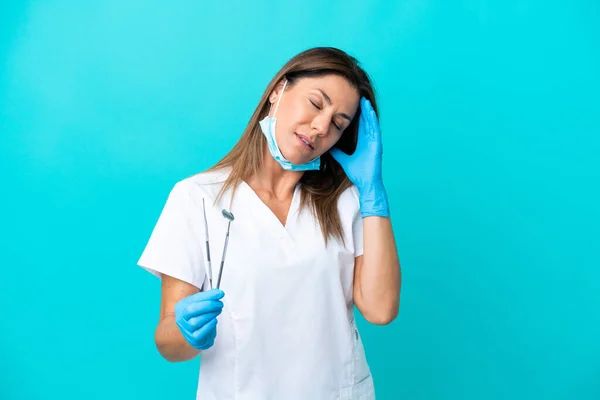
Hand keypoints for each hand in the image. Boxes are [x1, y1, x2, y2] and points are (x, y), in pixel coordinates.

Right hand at [174, 289, 223, 350]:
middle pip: (191, 310)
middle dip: (208, 305)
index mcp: (181, 306)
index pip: (193, 299)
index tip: (219, 293)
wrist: (198, 333)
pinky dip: (209, 326)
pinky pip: (200, 333)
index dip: (207, 296)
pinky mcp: (193, 338)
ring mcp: (186, 329)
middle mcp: (181, 318)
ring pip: (195, 321)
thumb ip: (208, 297)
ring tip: (217, 311)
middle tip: (219, 303)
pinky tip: (214, 320)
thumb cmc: (198, 316)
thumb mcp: (200, 303)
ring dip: (210, 315)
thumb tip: (218, 293)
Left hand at [330, 97, 389, 217]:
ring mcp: (374, 142)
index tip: (352, 105)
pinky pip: (375, 130)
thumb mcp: (343, 160)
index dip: (357, 115)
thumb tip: (327, 147)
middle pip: (366, 121)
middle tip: (359, 97)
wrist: (366, 183)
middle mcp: (369, 140)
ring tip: (364, 100)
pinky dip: (372, 120)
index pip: (360, 125)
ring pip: (371, 123)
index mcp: (363, 142)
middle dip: (363, 110)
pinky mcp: (377, 145)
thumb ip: (337, 153)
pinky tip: (369, 112)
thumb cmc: (357, 173)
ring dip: (368, 112)